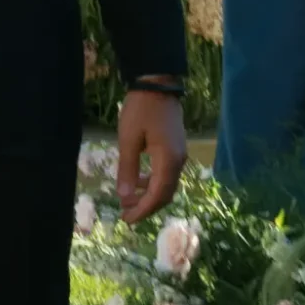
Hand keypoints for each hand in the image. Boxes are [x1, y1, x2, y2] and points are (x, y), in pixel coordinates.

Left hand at [116, 89, 186, 222]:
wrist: (158, 84)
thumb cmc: (140, 109)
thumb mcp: (128, 138)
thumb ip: (128, 169)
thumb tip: (125, 197)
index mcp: (168, 160)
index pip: (157, 195)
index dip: (142, 210)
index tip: (126, 220)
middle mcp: (178, 161)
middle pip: (165, 194)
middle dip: (146, 207)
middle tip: (125, 214)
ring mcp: (179, 155)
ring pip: (167, 185)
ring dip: (149, 196)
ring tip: (128, 200)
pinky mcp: (176, 149)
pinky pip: (167, 174)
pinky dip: (153, 183)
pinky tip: (139, 182)